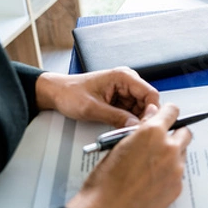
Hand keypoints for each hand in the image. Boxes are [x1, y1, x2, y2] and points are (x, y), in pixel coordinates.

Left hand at [36, 67, 159, 127]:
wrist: (56, 93)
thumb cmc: (69, 93)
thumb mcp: (92, 108)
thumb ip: (116, 117)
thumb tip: (135, 126)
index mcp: (123, 76)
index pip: (150, 93)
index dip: (151, 111)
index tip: (145, 125)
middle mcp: (127, 81)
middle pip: (147, 102)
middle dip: (142, 117)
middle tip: (133, 131)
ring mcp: (124, 90)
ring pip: (140, 109)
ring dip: (134, 120)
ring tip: (123, 129)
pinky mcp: (120, 99)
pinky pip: (131, 111)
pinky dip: (128, 120)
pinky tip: (120, 126)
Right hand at [66, 103, 192, 207]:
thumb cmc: (105, 182)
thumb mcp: (119, 145)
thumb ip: (141, 128)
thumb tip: (151, 116)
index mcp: (152, 133)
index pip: (172, 111)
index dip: (168, 113)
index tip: (167, 115)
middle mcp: (168, 148)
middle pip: (184, 132)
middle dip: (174, 134)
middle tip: (161, 141)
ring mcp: (176, 168)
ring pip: (182, 153)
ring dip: (172, 154)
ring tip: (152, 164)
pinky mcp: (178, 187)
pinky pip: (179, 172)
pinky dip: (170, 173)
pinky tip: (153, 179)